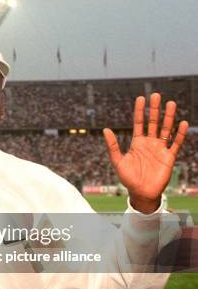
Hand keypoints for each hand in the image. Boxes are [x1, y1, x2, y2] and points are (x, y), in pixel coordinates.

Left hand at [103, 93, 188, 212]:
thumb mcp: (117, 161)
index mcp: (137, 143)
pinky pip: (176, 143)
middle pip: (153, 122)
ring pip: (166, 129)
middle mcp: (149, 143)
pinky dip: (179, 134)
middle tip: (156, 95)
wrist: (141, 193)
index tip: (141, 98)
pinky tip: (183, 123)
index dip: (140, 111)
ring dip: (169, 117)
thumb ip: (113, 146)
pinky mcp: (169, 157)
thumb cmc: (128, 178)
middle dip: (155, 109)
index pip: (139, 123)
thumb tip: (105, 129)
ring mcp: (160, 149)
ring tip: (171, 103)